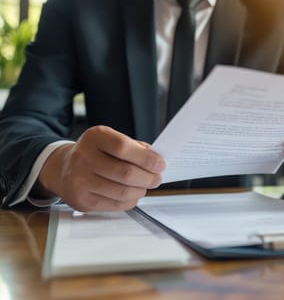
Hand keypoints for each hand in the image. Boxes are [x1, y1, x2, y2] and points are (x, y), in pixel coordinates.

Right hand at [37, 126, 165, 211]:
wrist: (63, 168)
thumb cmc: (95, 153)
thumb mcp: (111, 140)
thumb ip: (134, 147)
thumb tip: (156, 160)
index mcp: (94, 137)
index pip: (123, 147)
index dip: (146, 158)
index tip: (160, 164)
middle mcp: (83, 158)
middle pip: (125, 173)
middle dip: (148, 178)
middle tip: (156, 178)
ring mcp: (80, 180)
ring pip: (122, 191)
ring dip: (141, 190)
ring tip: (145, 186)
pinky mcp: (81, 200)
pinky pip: (115, 204)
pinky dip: (130, 201)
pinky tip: (132, 194)